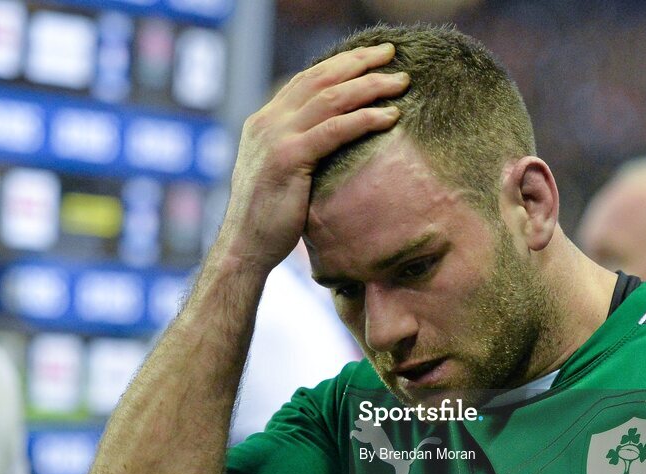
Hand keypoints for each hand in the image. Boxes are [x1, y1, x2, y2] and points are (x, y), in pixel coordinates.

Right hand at [216, 43, 408, 271]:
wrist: (245, 246)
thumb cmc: (269, 219)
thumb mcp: (280, 174)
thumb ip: (298, 150)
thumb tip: (332, 144)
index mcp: (264, 122)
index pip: (306, 80)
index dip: (340, 64)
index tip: (370, 57)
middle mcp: (267, 122)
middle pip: (320, 78)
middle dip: (358, 62)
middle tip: (391, 54)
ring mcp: (275, 138)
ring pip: (330, 98)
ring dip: (369, 86)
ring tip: (400, 82)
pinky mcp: (288, 158)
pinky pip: (334, 130)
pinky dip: (365, 119)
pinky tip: (390, 116)